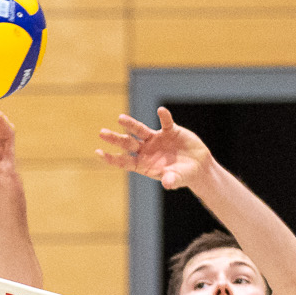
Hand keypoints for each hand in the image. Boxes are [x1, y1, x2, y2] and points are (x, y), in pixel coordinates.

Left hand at [96, 107, 212, 190]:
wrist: (197, 167)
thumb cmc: (183, 176)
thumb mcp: (177, 179)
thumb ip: (171, 180)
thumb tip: (167, 183)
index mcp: (143, 164)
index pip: (124, 161)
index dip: (111, 158)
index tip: (98, 153)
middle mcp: (146, 151)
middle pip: (127, 144)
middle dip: (115, 139)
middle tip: (102, 133)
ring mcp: (156, 139)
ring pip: (140, 130)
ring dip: (131, 124)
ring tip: (120, 118)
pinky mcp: (170, 131)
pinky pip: (166, 122)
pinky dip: (164, 117)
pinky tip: (161, 111)